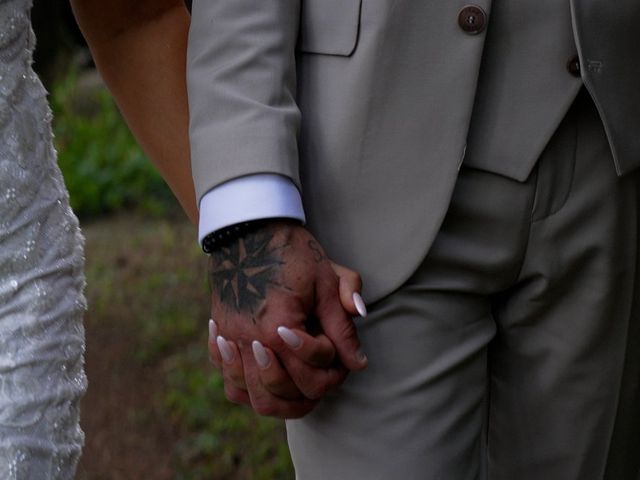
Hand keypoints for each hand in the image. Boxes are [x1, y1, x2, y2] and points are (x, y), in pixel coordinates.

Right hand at [207, 221, 367, 416]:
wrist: (249, 229)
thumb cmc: (292, 252)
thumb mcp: (326, 283)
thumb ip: (342, 326)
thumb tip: (358, 362)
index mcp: (278, 328)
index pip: (313, 374)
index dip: (336, 368)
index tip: (342, 352)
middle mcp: (249, 341)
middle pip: (281, 394)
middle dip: (311, 390)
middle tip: (325, 373)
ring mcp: (229, 340)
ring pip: (252, 397)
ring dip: (280, 400)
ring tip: (299, 387)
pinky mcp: (219, 335)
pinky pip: (228, 381)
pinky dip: (248, 389)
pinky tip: (267, 377)